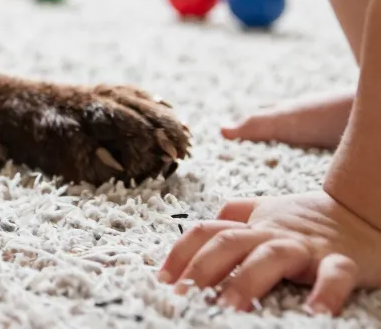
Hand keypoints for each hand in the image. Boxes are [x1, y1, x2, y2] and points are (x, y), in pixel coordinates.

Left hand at [159, 190, 380, 314]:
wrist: (362, 209)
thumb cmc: (307, 217)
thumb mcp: (265, 210)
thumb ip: (234, 214)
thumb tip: (202, 225)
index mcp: (252, 225)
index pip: (206, 232)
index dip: (180, 253)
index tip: (163, 280)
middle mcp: (272, 233)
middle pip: (228, 244)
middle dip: (202, 269)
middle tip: (184, 297)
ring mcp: (305, 246)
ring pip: (270, 257)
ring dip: (247, 282)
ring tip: (229, 309)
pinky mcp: (343, 260)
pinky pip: (334, 275)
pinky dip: (326, 293)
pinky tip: (317, 315)